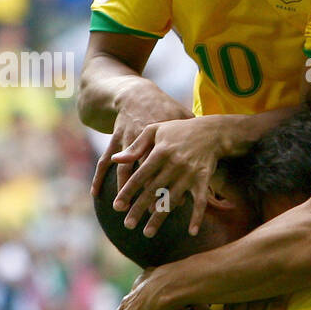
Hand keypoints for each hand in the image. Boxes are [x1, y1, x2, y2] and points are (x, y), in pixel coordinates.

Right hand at [91, 89, 188, 203]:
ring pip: (123, 170)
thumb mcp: (181, 118)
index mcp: (163, 141)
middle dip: (144, 195)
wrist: (138, 95)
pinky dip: (98, 178)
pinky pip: (104, 162)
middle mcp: (144, 143)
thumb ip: (195, 142)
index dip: (169, 186)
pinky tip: (96, 194)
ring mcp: (126, 142)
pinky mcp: (114, 141)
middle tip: (147, 214)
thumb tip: (214, 157)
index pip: (167, 169)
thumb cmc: (165, 109)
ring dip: (121, 190)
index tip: (172, 205)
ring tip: (120, 209)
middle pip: (144, 174)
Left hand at [108, 116, 229, 236]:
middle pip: (153, 191)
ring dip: (160, 218)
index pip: (140, 176)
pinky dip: (197, 217)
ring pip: (172, 200)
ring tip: (147, 233)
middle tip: (127, 225)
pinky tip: (192, 232)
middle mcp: (174, 164)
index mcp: (160, 152)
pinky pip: (201, 201)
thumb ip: (136, 147)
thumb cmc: (179, 130)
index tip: (117, 207)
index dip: (128, 192)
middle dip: (139, 209)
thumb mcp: (154, 131)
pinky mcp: (203, 180)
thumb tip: (115, 160)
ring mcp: (190, 174)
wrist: (212, 131)